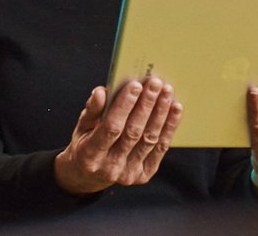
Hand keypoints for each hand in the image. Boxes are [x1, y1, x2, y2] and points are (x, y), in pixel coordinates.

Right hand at [53, 77, 182, 195]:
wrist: (90, 176)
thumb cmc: (86, 143)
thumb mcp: (82, 126)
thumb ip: (92, 109)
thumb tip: (101, 92)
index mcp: (90, 155)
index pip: (111, 127)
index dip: (124, 105)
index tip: (135, 84)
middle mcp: (109, 168)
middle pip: (133, 132)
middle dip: (146, 105)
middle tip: (155, 83)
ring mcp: (128, 175)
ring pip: (149, 139)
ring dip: (161, 113)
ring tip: (166, 91)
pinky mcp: (143, 175)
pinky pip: (160, 148)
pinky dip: (169, 127)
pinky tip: (175, 108)